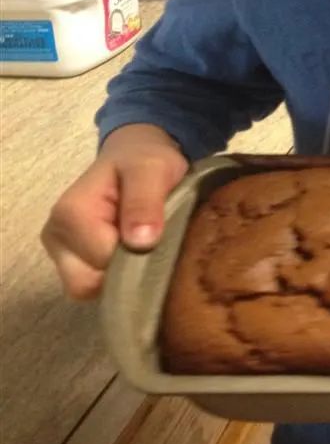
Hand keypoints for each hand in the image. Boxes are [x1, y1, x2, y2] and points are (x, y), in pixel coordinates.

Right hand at [41, 124, 187, 299]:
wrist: (135, 155)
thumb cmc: (144, 159)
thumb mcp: (152, 169)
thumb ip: (144, 202)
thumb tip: (140, 242)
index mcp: (71, 214)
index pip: (103, 262)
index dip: (137, 256)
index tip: (160, 237)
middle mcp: (56, 236)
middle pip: (87, 283)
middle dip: (124, 270)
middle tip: (152, 242)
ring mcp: (60, 251)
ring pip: (88, 288)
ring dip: (120, 274)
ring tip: (141, 243)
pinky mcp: (70, 259)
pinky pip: (91, 284)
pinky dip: (113, 275)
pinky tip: (132, 251)